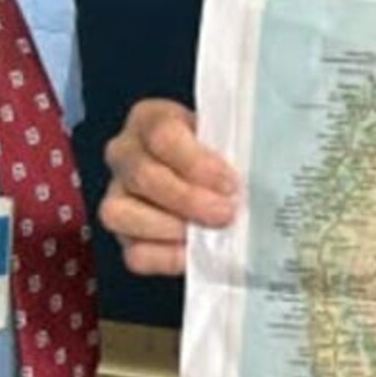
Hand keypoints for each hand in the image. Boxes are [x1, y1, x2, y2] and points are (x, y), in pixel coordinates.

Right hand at [98, 98, 239, 277]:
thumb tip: (259, 176)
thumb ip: (235, 149)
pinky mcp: (123, 234)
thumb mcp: (226, 138)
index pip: (163, 135)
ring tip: (206, 234)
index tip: (229, 182)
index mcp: (149, 119)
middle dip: (189, 200)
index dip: (197, 163)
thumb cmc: (219, 154)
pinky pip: (132, 252)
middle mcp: (124, 153)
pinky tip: (193, 253)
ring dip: (169, 228)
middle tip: (225, 212)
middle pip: (144, 176)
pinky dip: (165, 257)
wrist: (210, 180)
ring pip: (121, 213)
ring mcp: (117, 194)